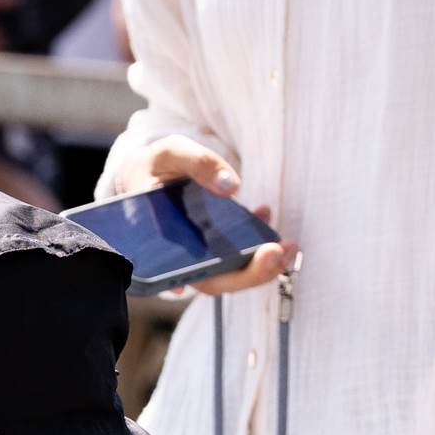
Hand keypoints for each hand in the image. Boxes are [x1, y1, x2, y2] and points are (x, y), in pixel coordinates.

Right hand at [129, 136, 291, 295]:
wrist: (144, 172)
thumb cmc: (154, 167)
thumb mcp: (172, 153)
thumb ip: (198, 163)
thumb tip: (231, 186)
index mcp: (157, 246)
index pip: (186, 275)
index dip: (217, 277)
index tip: (242, 264)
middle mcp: (177, 259)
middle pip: (215, 282)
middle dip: (253, 273)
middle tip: (281, 252)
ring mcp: (196, 256)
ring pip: (228, 273)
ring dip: (262, 263)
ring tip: (289, 245)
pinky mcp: (211, 246)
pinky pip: (235, 255)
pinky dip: (256, 242)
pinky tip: (265, 214)